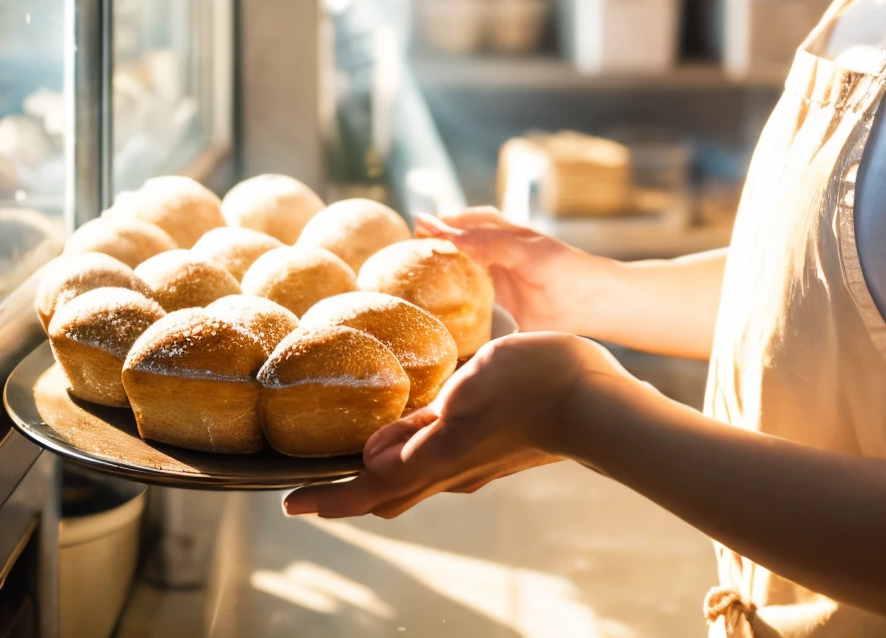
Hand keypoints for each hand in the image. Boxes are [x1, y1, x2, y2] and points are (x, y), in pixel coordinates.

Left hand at [282, 331, 627, 518]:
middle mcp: (451, 470)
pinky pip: (439, 459)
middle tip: (316, 478)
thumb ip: (422, 422)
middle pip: (386, 493)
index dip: (327, 499)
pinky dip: (414, 450)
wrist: (596, 401)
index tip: (290, 501)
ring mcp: (476, 464)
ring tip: (363, 447)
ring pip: (413, 478)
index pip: (369, 491)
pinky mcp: (494, 449)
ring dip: (381, 471)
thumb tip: (372, 454)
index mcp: (439, 458)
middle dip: (349, 491)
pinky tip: (419, 423)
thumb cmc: (534, 383)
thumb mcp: (472, 387)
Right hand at [414, 207, 599, 331]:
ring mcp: (498, 284)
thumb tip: (451, 237)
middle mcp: (497, 257)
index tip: (418, 224)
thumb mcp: (525, 250)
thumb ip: (490, 244)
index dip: (444, 224)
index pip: (467, 225)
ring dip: (442, 277)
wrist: (591, 304)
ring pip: (463, 277)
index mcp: (504, 236)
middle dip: (437, 249)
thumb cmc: (564, 268)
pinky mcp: (500, 311)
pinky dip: (456, 307)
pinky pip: (472, 306)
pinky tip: (438, 312)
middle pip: (460, 250)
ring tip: (414, 279)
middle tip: (407, 252)